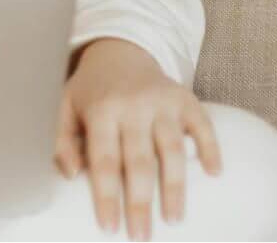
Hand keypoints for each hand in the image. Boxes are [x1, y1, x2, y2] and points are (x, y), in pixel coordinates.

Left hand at [54, 38, 221, 240]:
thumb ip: (62, 141)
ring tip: (174, 218)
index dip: (107, 196)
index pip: (104, 160)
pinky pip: (203, 126)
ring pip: (173, 149)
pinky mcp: (186, 98)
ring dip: (175, 187)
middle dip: (141, 203)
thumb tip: (71, 175)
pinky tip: (214, 173)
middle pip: (139, 161)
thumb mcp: (65, 108)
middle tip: (141, 236)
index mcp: (101, 110)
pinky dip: (210, 148)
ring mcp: (162, 101)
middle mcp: (133, 105)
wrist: (119, 52)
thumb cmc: (91, 91)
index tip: (110, 228)